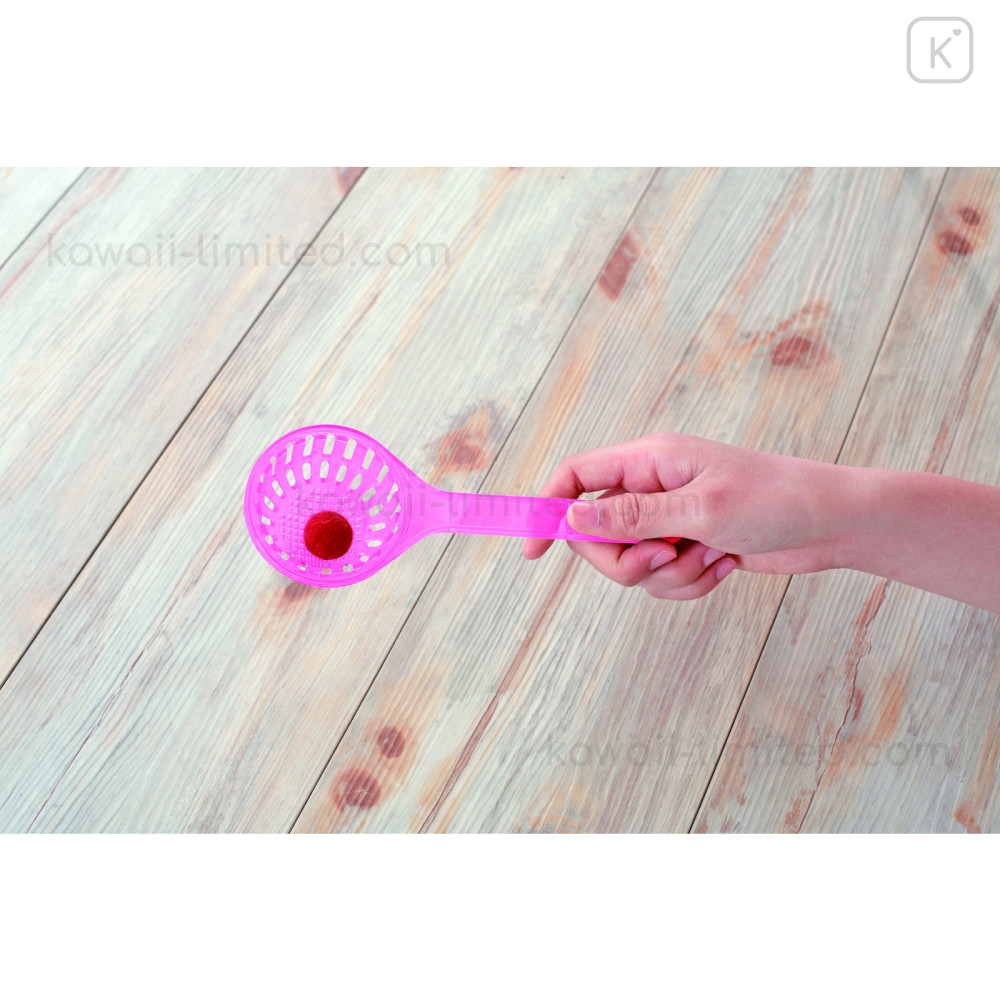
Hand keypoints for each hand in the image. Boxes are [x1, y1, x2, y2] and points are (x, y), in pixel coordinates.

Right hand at [522, 431, 848, 600]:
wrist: (831, 524)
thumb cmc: (776, 501)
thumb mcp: (701, 509)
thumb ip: (632, 514)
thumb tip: (573, 517)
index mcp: (649, 461)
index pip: (575, 477)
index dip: (546, 510)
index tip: (531, 552)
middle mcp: (652, 487)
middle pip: (596, 534)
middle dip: (626, 560)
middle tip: (665, 557)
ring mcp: (669, 519)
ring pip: (632, 564)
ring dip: (670, 574)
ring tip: (712, 556)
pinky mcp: (687, 545)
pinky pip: (663, 579)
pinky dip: (691, 582)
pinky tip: (725, 565)